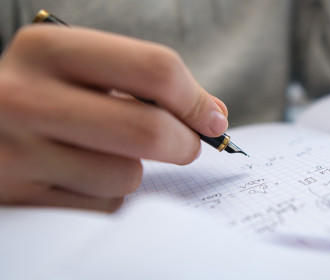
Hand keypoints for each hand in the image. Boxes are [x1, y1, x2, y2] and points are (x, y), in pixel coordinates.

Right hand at [0, 25, 227, 210]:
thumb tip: (213, 115)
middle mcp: (26, 97)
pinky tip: (77, 175)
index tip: (212, 119)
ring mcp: (18, 153)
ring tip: (102, 153)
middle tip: (186, 145)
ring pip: (126, 176)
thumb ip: (145, 83)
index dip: (196, 100)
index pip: (155, 69)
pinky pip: (100, 206)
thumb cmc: (43, 93)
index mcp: (48, 49)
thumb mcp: (80, 68)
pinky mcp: (18, 198)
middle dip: (184, 144)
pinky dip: (104, 194)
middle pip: (148, 130)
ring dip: (132, 171)